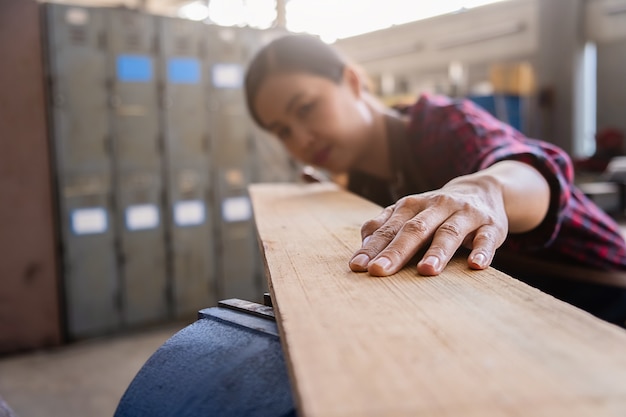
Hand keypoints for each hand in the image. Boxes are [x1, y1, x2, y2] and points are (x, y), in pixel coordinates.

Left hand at [349, 174, 508, 275]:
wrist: (483, 191)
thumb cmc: (436, 211)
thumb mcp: (409, 213)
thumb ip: (385, 225)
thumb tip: (363, 244)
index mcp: (412, 205)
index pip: (389, 228)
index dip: (372, 247)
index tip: (357, 267)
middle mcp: (437, 206)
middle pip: (414, 229)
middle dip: (396, 251)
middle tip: (379, 271)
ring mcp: (464, 214)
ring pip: (449, 233)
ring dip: (438, 252)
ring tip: (426, 271)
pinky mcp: (490, 225)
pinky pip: (486, 238)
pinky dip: (482, 251)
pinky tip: (476, 265)